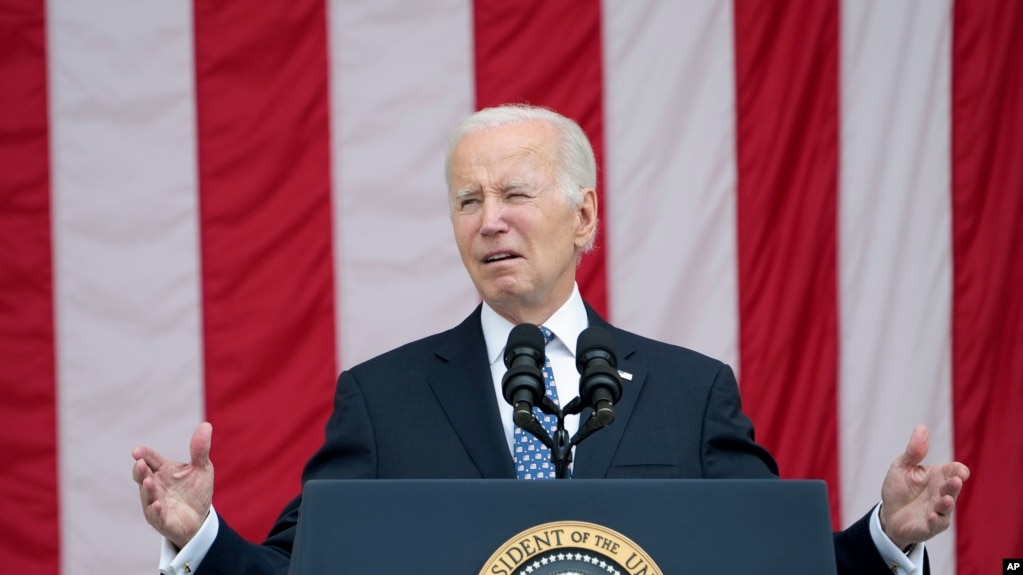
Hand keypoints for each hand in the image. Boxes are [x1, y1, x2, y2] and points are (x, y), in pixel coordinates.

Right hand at [132, 422, 214, 548]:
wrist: (199, 519)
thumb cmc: (195, 491)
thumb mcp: (202, 468)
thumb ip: (200, 449)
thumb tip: (206, 425)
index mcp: (163, 470)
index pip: (151, 460)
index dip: (144, 454)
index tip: (138, 450)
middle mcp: (155, 486)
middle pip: (143, 476)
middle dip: (140, 470)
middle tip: (140, 463)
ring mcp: (156, 503)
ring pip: (147, 495)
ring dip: (147, 489)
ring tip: (149, 481)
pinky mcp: (162, 520)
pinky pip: (156, 516)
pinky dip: (155, 510)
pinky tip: (158, 504)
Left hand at [879, 424, 969, 549]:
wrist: (888, 514)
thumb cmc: (898, 488)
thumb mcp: (902, 467)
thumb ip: (913, 451)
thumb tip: (922, 427)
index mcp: (937, 476)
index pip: (953, 471)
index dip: (958, 470)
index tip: (959, 471)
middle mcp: (941, 493)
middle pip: (952, 488)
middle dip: (954, 485)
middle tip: (955, 480)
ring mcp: (937, 510)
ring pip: (947, 507)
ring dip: (947, 503)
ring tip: (945, 499)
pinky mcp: (929, 526)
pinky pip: (936, 525)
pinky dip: (935, 520)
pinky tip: (931, 515)